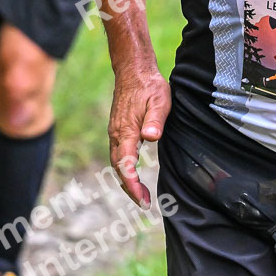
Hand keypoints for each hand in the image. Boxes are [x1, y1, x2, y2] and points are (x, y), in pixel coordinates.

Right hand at [108, 63, 171, 208]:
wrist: (134, 71)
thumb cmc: (149, 86)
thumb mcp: (160, 101)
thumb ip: (155, 120)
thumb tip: (151, 137)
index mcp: (126, 131)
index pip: (126, 164)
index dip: (133, 184)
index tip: (142, 199)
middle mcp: (117, 135)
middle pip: (119, 168)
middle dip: (130, 188)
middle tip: (144, 204)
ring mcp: (116, 133)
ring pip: (117, 163)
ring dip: (127, 181)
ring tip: (141, 195)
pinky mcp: (119, 131)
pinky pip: (119, 155)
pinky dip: (125, 169)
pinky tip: (134, 175)